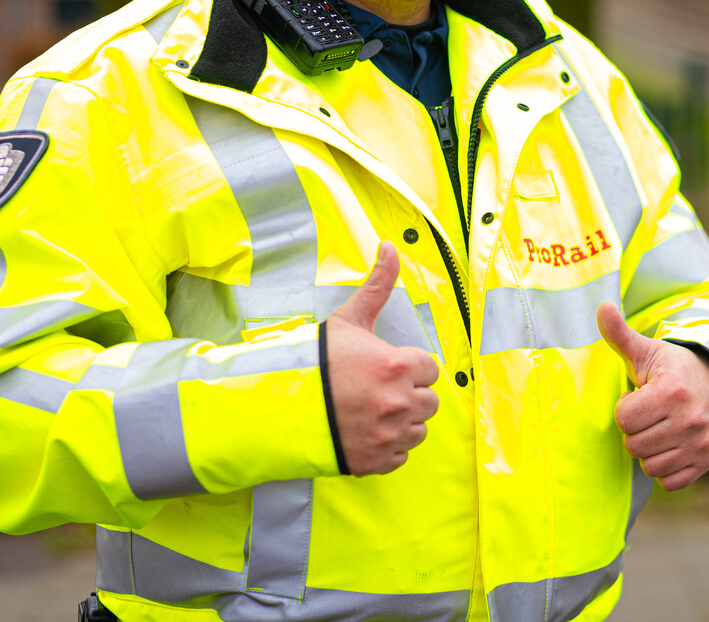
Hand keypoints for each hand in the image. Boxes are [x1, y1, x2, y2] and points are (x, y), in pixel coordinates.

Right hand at [326, 241, 439, 475]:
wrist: (279, 406)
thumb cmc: (316, 362)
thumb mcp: (349, 319)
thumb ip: (377, 284)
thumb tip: (390, 247)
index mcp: (398, 366)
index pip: (430, 368)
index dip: (408, 366)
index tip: (387, 367)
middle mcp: (399, 402)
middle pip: (428, 401)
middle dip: (409, 394)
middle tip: (378, 389)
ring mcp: (389, 435)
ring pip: (417, 429)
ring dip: (402, 421)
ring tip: (372, 410)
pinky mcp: (376, 462)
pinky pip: (400, 455)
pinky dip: (388, 447)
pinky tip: (366, 431)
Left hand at [595, 300, 708, 490]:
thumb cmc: (671, 368)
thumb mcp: (646, 350)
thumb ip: (619, 333)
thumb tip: (601, 306)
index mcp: (672, 391)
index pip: (624, 419)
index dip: (626, 409)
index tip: (639, 398)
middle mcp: (690, 419)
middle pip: (634, 445)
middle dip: (636, 431)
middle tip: (649, 415)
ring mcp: (701, 443)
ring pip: (650, 466)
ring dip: (648, 451)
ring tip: (659, 429)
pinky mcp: (707, 461)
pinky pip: (669, 482)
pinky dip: (665, 469)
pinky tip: (670, 446)